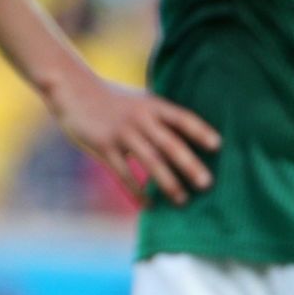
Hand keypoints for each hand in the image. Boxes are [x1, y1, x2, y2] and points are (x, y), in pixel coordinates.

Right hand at [46, 74, 219, 204]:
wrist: (75, 90)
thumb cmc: (114, 100)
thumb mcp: (139, 101)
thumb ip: (160, 119)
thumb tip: (189, 143)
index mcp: (152, 105)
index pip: (181, 118)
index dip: (200, 131)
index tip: (218, 146)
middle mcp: (140, 118)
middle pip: (169, 143)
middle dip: (189, 164)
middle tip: (207, 184)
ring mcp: (122, 133)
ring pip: (149, 161)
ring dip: (167, 183)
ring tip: (182, 200)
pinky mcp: (104, 146)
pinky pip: (124, 173)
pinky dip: (137, 190)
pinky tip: (148, 204)